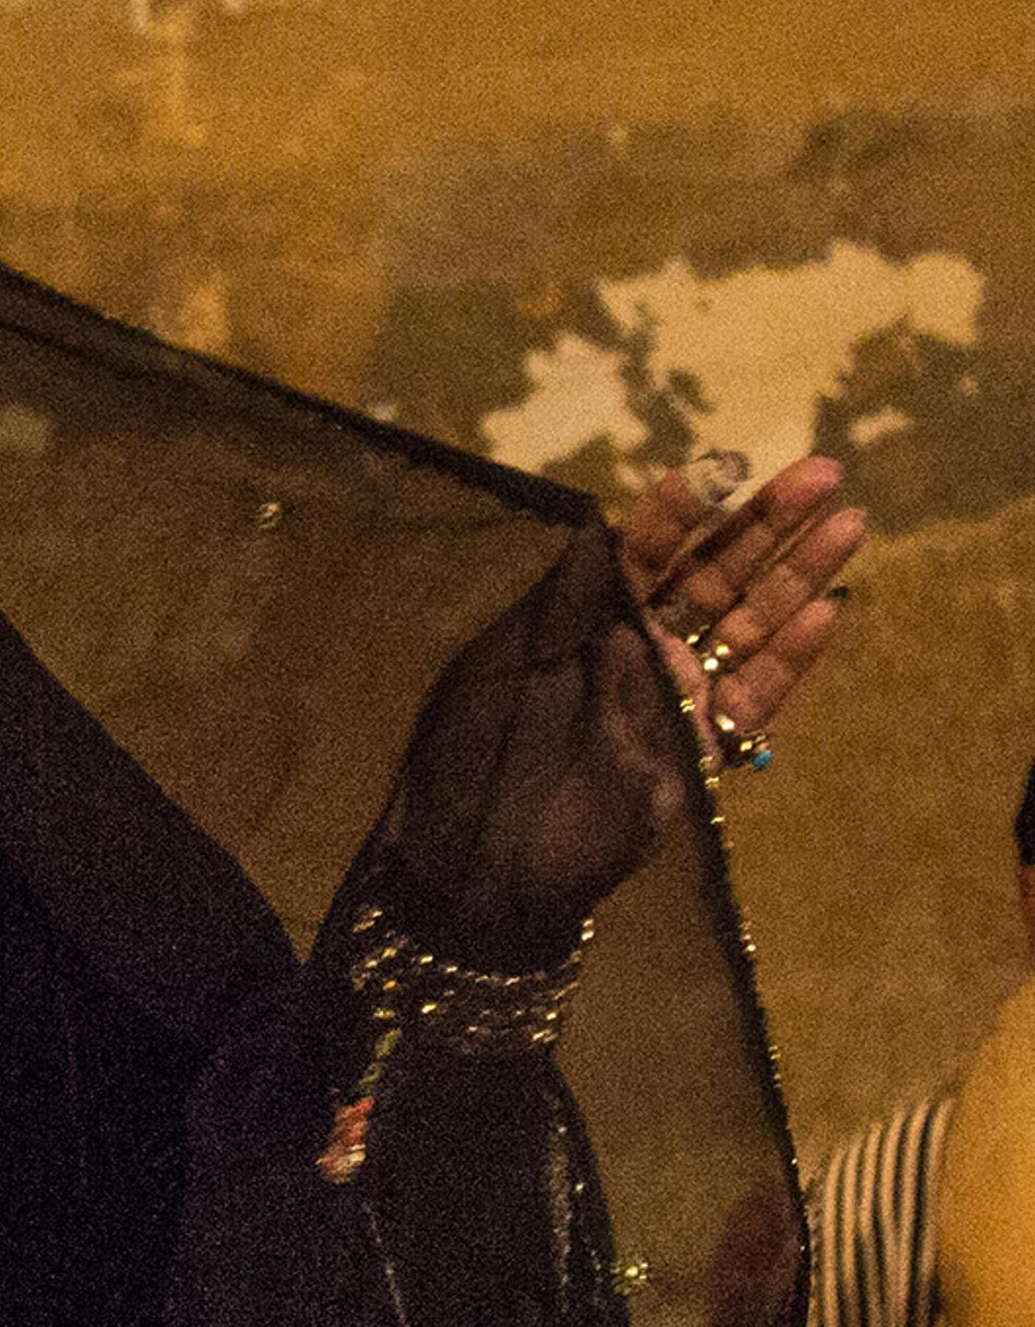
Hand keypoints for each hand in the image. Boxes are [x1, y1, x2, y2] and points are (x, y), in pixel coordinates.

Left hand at [379, 457, 863, 961]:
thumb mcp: (508, 659)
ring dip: (799, 576)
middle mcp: (638, 647)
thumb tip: (609, 526)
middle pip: (714, 574)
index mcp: (584, 617)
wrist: (482, 860)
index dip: (685, 506)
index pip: (645, 548)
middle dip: (766, 522)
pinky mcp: (702, 748)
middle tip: (825, 471)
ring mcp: (676, 695)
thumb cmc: (476, 752)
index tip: (727, 466)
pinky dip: (790, 657)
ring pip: (749, 626)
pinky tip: (823, 613)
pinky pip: (755, 697)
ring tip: (850, 523)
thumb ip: (567, 597)